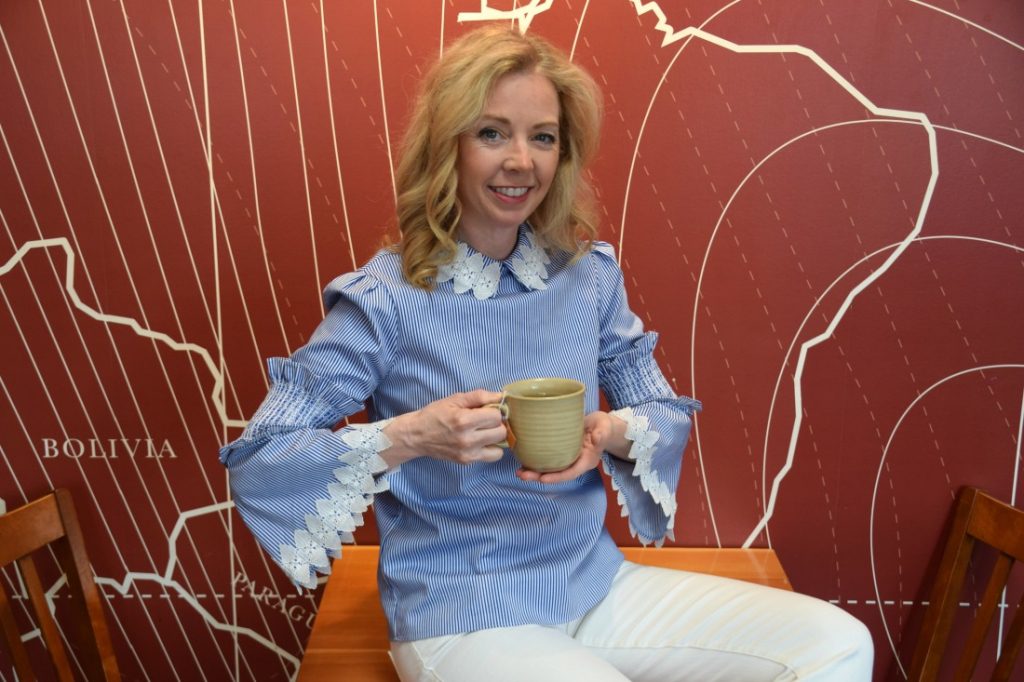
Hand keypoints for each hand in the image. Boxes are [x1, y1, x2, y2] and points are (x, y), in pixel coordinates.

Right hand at [382, 389, 507, 466]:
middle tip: (486, 421)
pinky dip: (491, 448)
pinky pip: (492, 456)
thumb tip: (501, 397)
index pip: (496, 416)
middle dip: (497, 424)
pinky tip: (481, 441)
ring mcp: (468, 453)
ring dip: (496, 438)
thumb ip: (479, 396)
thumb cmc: (435, 414)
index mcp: (464, 420)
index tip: (488, 410)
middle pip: (501, 432)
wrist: (417, 436)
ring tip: (485, 432)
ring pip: (500, 447)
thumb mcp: (455, 399)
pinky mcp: (467, 462)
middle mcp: (468, 439)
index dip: (495, 411)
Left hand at [516, 411, 626, 483]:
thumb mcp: (605, 427)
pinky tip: (523, 459)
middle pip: (556, 475)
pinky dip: (535, 461)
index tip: (542, 479)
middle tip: (522, 475)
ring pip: (549, 470)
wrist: (601, 425)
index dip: (556, 477)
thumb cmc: (604, 426)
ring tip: (519, 471)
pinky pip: (547, 460)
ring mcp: (567, 458)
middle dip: (539, 477)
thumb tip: (597, 437)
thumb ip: (602, 433)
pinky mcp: (560, 452)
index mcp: (586, 461)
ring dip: (534, 472)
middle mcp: (575, 463)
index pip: (571, 473)